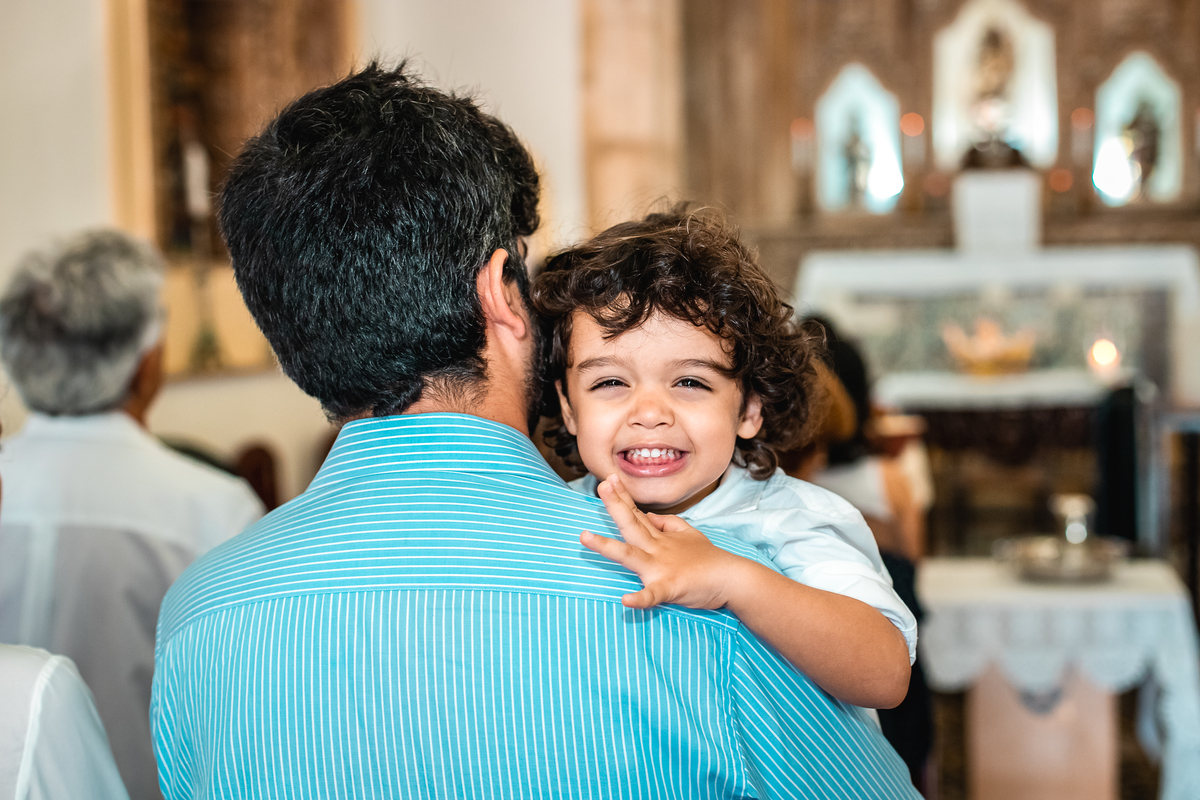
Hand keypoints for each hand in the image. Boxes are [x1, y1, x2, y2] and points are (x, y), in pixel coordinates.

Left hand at [580, 474, 745, 609]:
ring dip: (607, 546)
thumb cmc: (709, 559)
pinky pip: (653, 594)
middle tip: (600, 486)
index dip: (622, 496)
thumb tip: (648, 515)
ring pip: (630, 554)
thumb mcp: (688, 534)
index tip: (608, 479)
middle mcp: (656, 548)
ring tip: (585, 537)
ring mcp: (661, 567)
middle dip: (614, 505)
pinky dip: (640, 599)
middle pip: (630, 524)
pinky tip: (626, 600)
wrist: (732, 579)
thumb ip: (666, 524)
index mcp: (659, 537)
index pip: (636, 513)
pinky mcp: (670, 587)